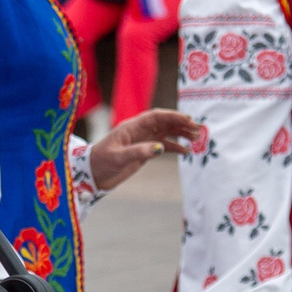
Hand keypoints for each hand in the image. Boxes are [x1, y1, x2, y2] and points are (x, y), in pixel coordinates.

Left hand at [87, 108, 203, 192]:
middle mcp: (139, 131)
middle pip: (164, 123)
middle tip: (198, 129)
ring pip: (165, 133)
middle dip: (181, 124)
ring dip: (180, 134)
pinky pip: (163, 146)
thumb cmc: (101, 162)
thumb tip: (160, 148)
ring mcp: (142, 140)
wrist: (93, 174)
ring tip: (196, 138)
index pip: (156, 117)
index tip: (187, 120)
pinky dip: (174, 147)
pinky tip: (186, 151)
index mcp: (132, 126)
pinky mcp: (144, 151)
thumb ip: (139, 152)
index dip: (172, 116)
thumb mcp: (119, 157)